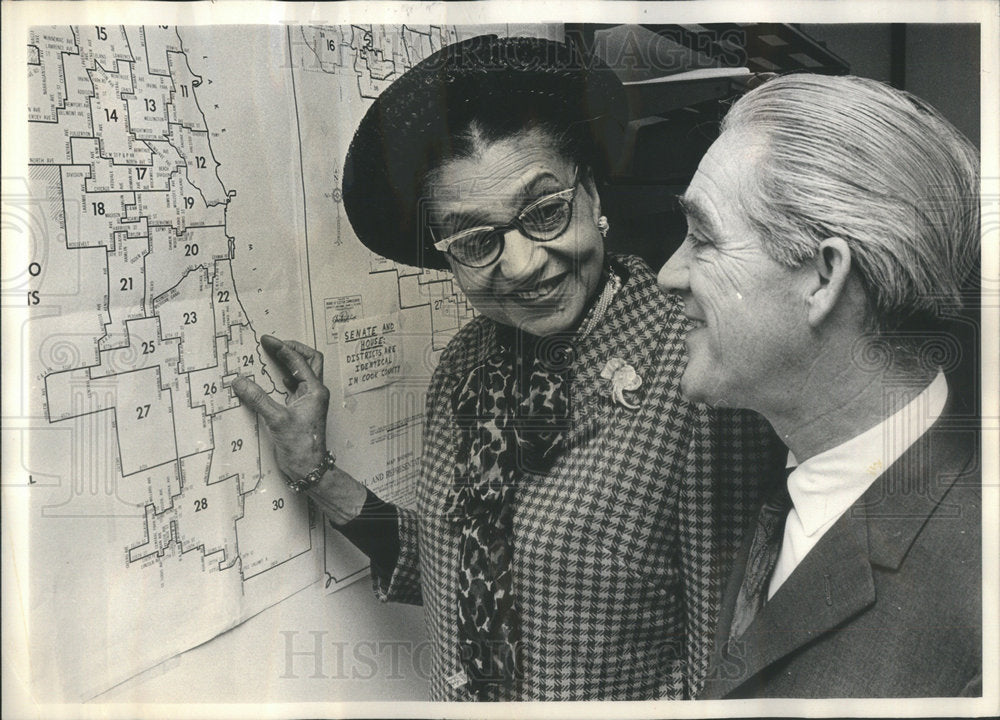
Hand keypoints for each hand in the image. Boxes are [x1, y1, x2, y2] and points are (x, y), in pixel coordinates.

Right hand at [232, 335, 329, 480]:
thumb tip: (239, 381)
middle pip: (311, 360)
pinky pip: (297, 385)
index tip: (266, 340)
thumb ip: (257, 398)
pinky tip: (276, 379)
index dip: (281, 348)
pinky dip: (287, 376)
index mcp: (315, 391)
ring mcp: (311, 400)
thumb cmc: (300, 446)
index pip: (298, 361)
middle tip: (275, 344)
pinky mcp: (303, 409)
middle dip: (294, 349)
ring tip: (273, 356)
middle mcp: (316, 392)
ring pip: (305, 372)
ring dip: (291, 362)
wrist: (309, 468)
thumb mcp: (276, 419)